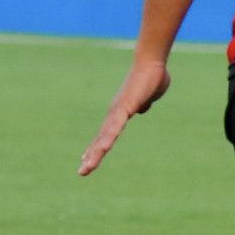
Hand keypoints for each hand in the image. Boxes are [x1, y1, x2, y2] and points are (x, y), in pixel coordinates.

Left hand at [75, 51, 169, 176]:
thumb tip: (141, 109)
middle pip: (101, 139)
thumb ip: (142, 104)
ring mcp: (118, 111)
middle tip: (82, 172)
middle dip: (92, 156)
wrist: (152, 63)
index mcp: (120, 113)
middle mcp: (115, 113)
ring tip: (86, 168)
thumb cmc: (151, 78)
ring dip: (96, 153)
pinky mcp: (125, 107)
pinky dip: (108, 138)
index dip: (97, 148)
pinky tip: (103, 148)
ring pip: (105, 137)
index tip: (87, 160)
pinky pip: (116, 126)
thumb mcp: (147, 98)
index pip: (106, 135)